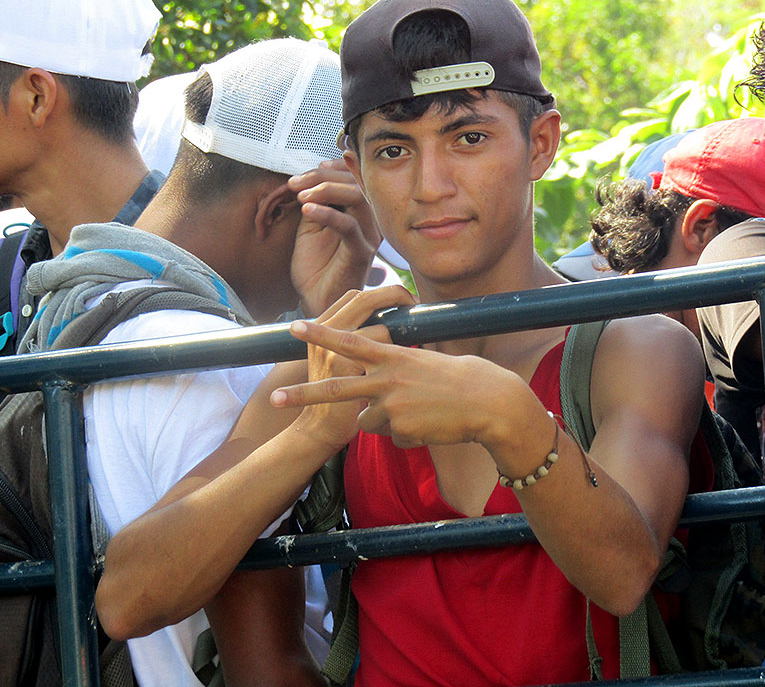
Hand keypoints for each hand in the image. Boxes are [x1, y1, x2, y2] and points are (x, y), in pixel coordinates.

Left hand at [272, 305, 535, 450]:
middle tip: (276, 398)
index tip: (296, 327)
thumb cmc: (463, 378)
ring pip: (368, 421)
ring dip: (385, 422)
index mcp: (392, 355)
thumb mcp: (425, 361)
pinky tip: (429, 425)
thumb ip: (398, 366)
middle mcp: (386, 379)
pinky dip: (406, 434)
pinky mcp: (401, 428)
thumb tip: (380, 377)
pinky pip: (392, 437)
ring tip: (418, 413)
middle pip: (336, 388)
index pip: (350, 341)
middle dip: (303, 394)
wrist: (488, 402)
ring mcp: (392, 406)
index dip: (322, 333)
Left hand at [289, 159, 381, 316]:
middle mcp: (369, 221)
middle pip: (356, 183)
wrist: (317, 301)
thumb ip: (316, 201)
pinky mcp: (361, 253)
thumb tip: (311, 177)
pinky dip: (327, 213)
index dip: (333, 168)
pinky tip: (306, 209)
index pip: (354, 177)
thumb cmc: (316, 267)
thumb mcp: (311, 225)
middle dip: (322, 177)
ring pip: (357, 198)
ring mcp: (367, 236)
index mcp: (359, 212)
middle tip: (295, 183)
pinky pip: (348, 226)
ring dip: (326, 190)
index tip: (308, 171)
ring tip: (300, 195)